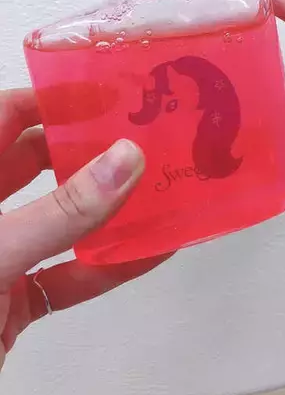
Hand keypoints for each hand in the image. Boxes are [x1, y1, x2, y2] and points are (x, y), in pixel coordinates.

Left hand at [0, 89, 167, 367]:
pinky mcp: (11, 304)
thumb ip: (60, 212)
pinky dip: (105, 268)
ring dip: (108, 211)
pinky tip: (149, 253)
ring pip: (60, 224)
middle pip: (38, 165)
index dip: (55, 99)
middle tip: (145, 134)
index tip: (110, 90)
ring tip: (159, 187)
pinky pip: (66, 278)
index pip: (6, 117)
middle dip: (92, 151)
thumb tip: (126, 160)